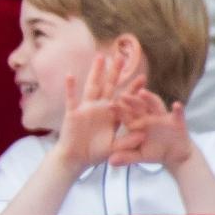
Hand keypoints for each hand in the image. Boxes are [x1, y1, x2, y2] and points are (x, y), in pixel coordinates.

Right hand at [54, 54, 141, 171]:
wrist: (76, 158)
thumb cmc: (95, 153)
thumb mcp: (115, 148)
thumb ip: (128, 141)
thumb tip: (144, 134)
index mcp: (112, 115)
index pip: (124, 98)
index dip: (132, 88)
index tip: (143, 77)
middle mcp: (100, 108)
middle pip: (109, 86)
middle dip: (115, 72)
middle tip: (122, 56)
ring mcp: (86, 108)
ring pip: (92, 86)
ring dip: (96, 72)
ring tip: (100, 57)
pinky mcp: (73, 113)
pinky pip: (71, 98)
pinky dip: (70, 87)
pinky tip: (70, 75)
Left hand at [110, 87, 194, 170]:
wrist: (174, 155)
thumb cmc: (154, 152)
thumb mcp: (139, 156)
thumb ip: (126, 157)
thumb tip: (110, 163)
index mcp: (137, 123)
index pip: (127, 116)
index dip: (119, 111)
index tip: (110, 105)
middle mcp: (148, 117)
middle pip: (139, 107)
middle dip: (132, 101)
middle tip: (123, 95)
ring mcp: (162, 117)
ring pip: (156, 105)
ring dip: (150, 99)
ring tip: (143, 93)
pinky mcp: (177, 121)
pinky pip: (178, 114)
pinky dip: (178, 110)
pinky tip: (177, 105)